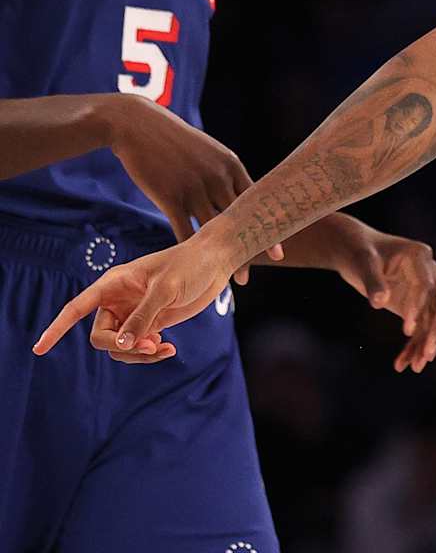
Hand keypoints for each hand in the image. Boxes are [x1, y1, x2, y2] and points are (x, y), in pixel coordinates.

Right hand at [32, 234, 237, 361]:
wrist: (215, 263)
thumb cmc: (188, 266)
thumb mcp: (165, 290)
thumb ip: (143, 317)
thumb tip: (120, 346)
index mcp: (112, 284)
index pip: (77, 308)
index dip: (57, 328)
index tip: (39, 349)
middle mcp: (117, 300)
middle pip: (100, 337)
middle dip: (121, 347)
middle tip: (151, 346)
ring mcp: (133, 313)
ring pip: (119, 347)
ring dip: (138, 354)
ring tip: (164, 348)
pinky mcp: (150, 322)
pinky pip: (138, 347)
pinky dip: (150, 353)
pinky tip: (169, 349)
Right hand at [106, 94, 281, 282]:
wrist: (138, 125)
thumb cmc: (173, 139)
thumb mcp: (207, 150)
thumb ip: (223, 171)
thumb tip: (237, 191)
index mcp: (231, 165)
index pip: (257, 202)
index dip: (268, 226)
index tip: (279, 249)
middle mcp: (218, 177)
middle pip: (240, 220)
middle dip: (252, 246)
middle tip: (262, 268)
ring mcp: (195, 188)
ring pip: (215, 231)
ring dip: (224, 257)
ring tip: (233, 280)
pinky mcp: (170, 197)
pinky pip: (184, 230)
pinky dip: (192, 251)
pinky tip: (196, 268)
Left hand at [329, 221, 435, 372]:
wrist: (356, 251)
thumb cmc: (359, 252)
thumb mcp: (362, 263)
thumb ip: (372, 282)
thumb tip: (379, 303)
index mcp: (420, 256)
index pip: (428, 286)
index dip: (419, 308)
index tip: (407, 330)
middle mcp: (431, 273)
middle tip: (427, 356)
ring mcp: (426, 290)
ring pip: (434, 322)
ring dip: (425, 345)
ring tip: (415, 368)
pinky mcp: (417, 304)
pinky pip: (421, 328)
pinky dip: (413, 346)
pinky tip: (402, 364)